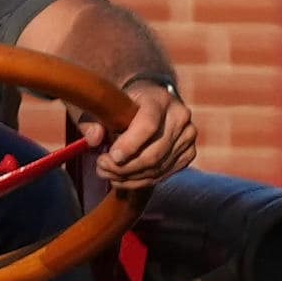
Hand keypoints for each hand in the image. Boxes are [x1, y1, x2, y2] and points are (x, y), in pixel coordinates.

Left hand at [86, 75, 201, 189]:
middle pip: (154, 153)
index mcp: (159, 99)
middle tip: (101, 167)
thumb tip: (93, 138)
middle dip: (124, 167)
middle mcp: (179, 116)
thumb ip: (92, 120)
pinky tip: (122, 178)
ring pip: (158, 168)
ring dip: (129, 178)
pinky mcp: (189, 153)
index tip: (110, 156)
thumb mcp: (104, 107)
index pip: (148, 125)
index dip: (129, 145)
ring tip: (107, 174)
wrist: (151, 103)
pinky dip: (140, 181)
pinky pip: (164, 175)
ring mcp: (188, 136)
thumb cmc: (124, 104)